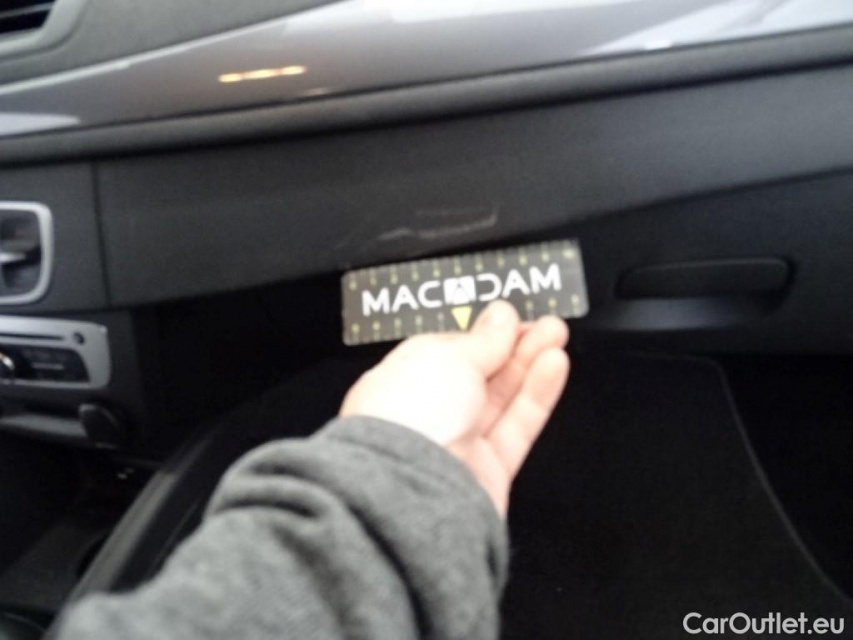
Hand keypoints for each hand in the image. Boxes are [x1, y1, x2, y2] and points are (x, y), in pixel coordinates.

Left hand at [339, 301, 569, 514]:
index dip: (481, 333)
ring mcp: (458, 446)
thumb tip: (501, 317)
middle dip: (513, 346)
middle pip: (478, 375)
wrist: (412, 492)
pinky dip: (536, 397)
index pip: (446, 352)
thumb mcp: (446, 357)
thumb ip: (481, 340)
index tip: (511, 316)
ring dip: (530, 365)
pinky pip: (517, 428)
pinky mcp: (488, 473)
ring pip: (501, 401)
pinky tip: (554, 366)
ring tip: (557, 335)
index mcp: (400, 381)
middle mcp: (427, 415)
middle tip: (545, 323)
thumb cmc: (408, 416)